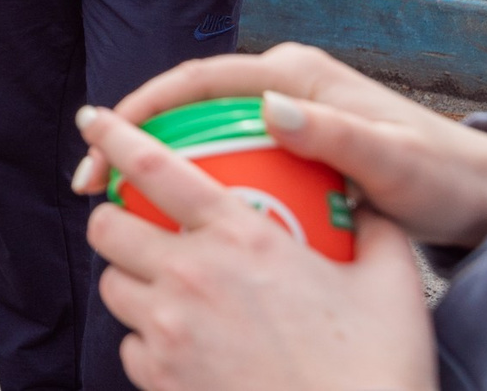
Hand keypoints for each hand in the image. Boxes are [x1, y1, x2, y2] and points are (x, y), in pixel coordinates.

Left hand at [76, 104, 437, 390]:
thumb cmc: (375, 372)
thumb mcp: (391, 287)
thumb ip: (374, 233)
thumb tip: (365, 205)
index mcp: (241, 237)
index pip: (155, 167)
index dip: (115, 136)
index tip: (95, 122)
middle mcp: (191, 274)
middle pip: (108, 228)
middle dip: (115, 221)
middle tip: (138, 229)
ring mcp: (168, 329)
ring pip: (112, 286)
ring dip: (131, 282)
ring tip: (166, 292)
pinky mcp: (159, 376)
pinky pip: (128, 345)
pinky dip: (146, 342)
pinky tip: (184, 349)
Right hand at [77, 43, 486, 248]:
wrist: (479, 195)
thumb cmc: (441, 177)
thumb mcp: (393, 160)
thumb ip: (336, 134)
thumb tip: (270, 108)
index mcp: (293, 74)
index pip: (199, 79)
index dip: (144, 104)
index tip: (102, 135)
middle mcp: (281, 86)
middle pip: (186, 105)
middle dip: (130, 138)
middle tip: (89, 180)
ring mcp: (282, 116)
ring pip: (198, 136)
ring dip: (152, 165)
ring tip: (113, 203)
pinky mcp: (287, 147)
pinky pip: (222, 161)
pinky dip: (189, 185)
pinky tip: (171, 221)